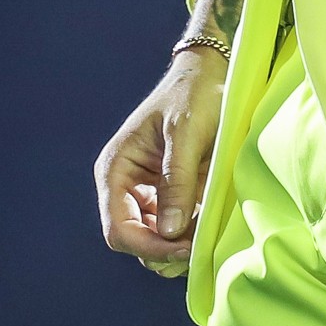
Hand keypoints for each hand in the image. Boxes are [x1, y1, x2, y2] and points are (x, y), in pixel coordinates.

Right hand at [93, 44, 227, 277]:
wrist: (208, 74)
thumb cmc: (193, 94)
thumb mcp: (186, 132)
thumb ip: (177, 180)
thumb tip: (171, 232)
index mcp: (116, 169)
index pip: (118, 229)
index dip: (148, 246)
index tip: (184, 248)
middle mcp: (125, 186)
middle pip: (134, 241)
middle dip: (164, 251)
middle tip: (200, 245)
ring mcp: (147, 193)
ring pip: (154, 241)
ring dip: (177, 247)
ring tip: (206, 233)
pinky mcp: (169, 195)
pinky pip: (173, 229)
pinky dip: (189, 235)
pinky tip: (208, 224)